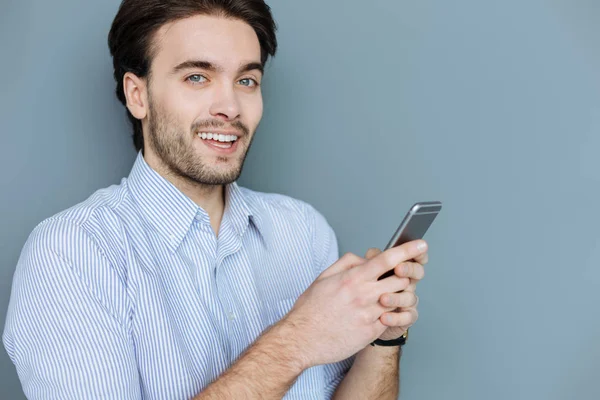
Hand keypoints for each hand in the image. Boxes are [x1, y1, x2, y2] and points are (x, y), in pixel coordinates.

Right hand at [281, 242, 426, 367]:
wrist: (302, 339)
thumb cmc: (310, 309)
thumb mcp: (324, 277)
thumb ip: (347, 263)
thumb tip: (364, 258)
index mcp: (353, 278)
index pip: (387, 260)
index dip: (407, 250)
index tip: (421, 244)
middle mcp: (364, 295)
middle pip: (400, 280)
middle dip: (404, 276)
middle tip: (401, 275)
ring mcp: (370, 315)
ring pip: (398, 300)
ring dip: (397, 296)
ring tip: (385, 295)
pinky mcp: (371, 333)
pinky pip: (389, 319)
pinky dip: (388, 313)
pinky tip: (376, 313)